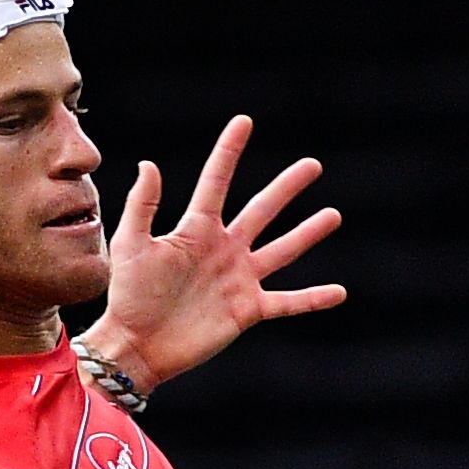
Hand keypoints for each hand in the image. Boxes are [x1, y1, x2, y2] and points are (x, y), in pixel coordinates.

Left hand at [81, 116, 343, 390]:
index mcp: (196, 230)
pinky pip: (287, 302)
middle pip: (262, 210)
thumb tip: (149, 163)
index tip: (244, 122)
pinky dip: (313, 298)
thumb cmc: (129, 296)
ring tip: (333, 215)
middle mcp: (223, 249)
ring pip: (282, 250)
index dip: (229, 152)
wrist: (136, 346)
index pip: (216, 182)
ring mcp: (239, 279)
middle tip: (312, 165)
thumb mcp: (131, 246)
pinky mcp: (248, 310)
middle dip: (287, 187)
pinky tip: (340, 292)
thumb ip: (142, 206)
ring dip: (308, 233)